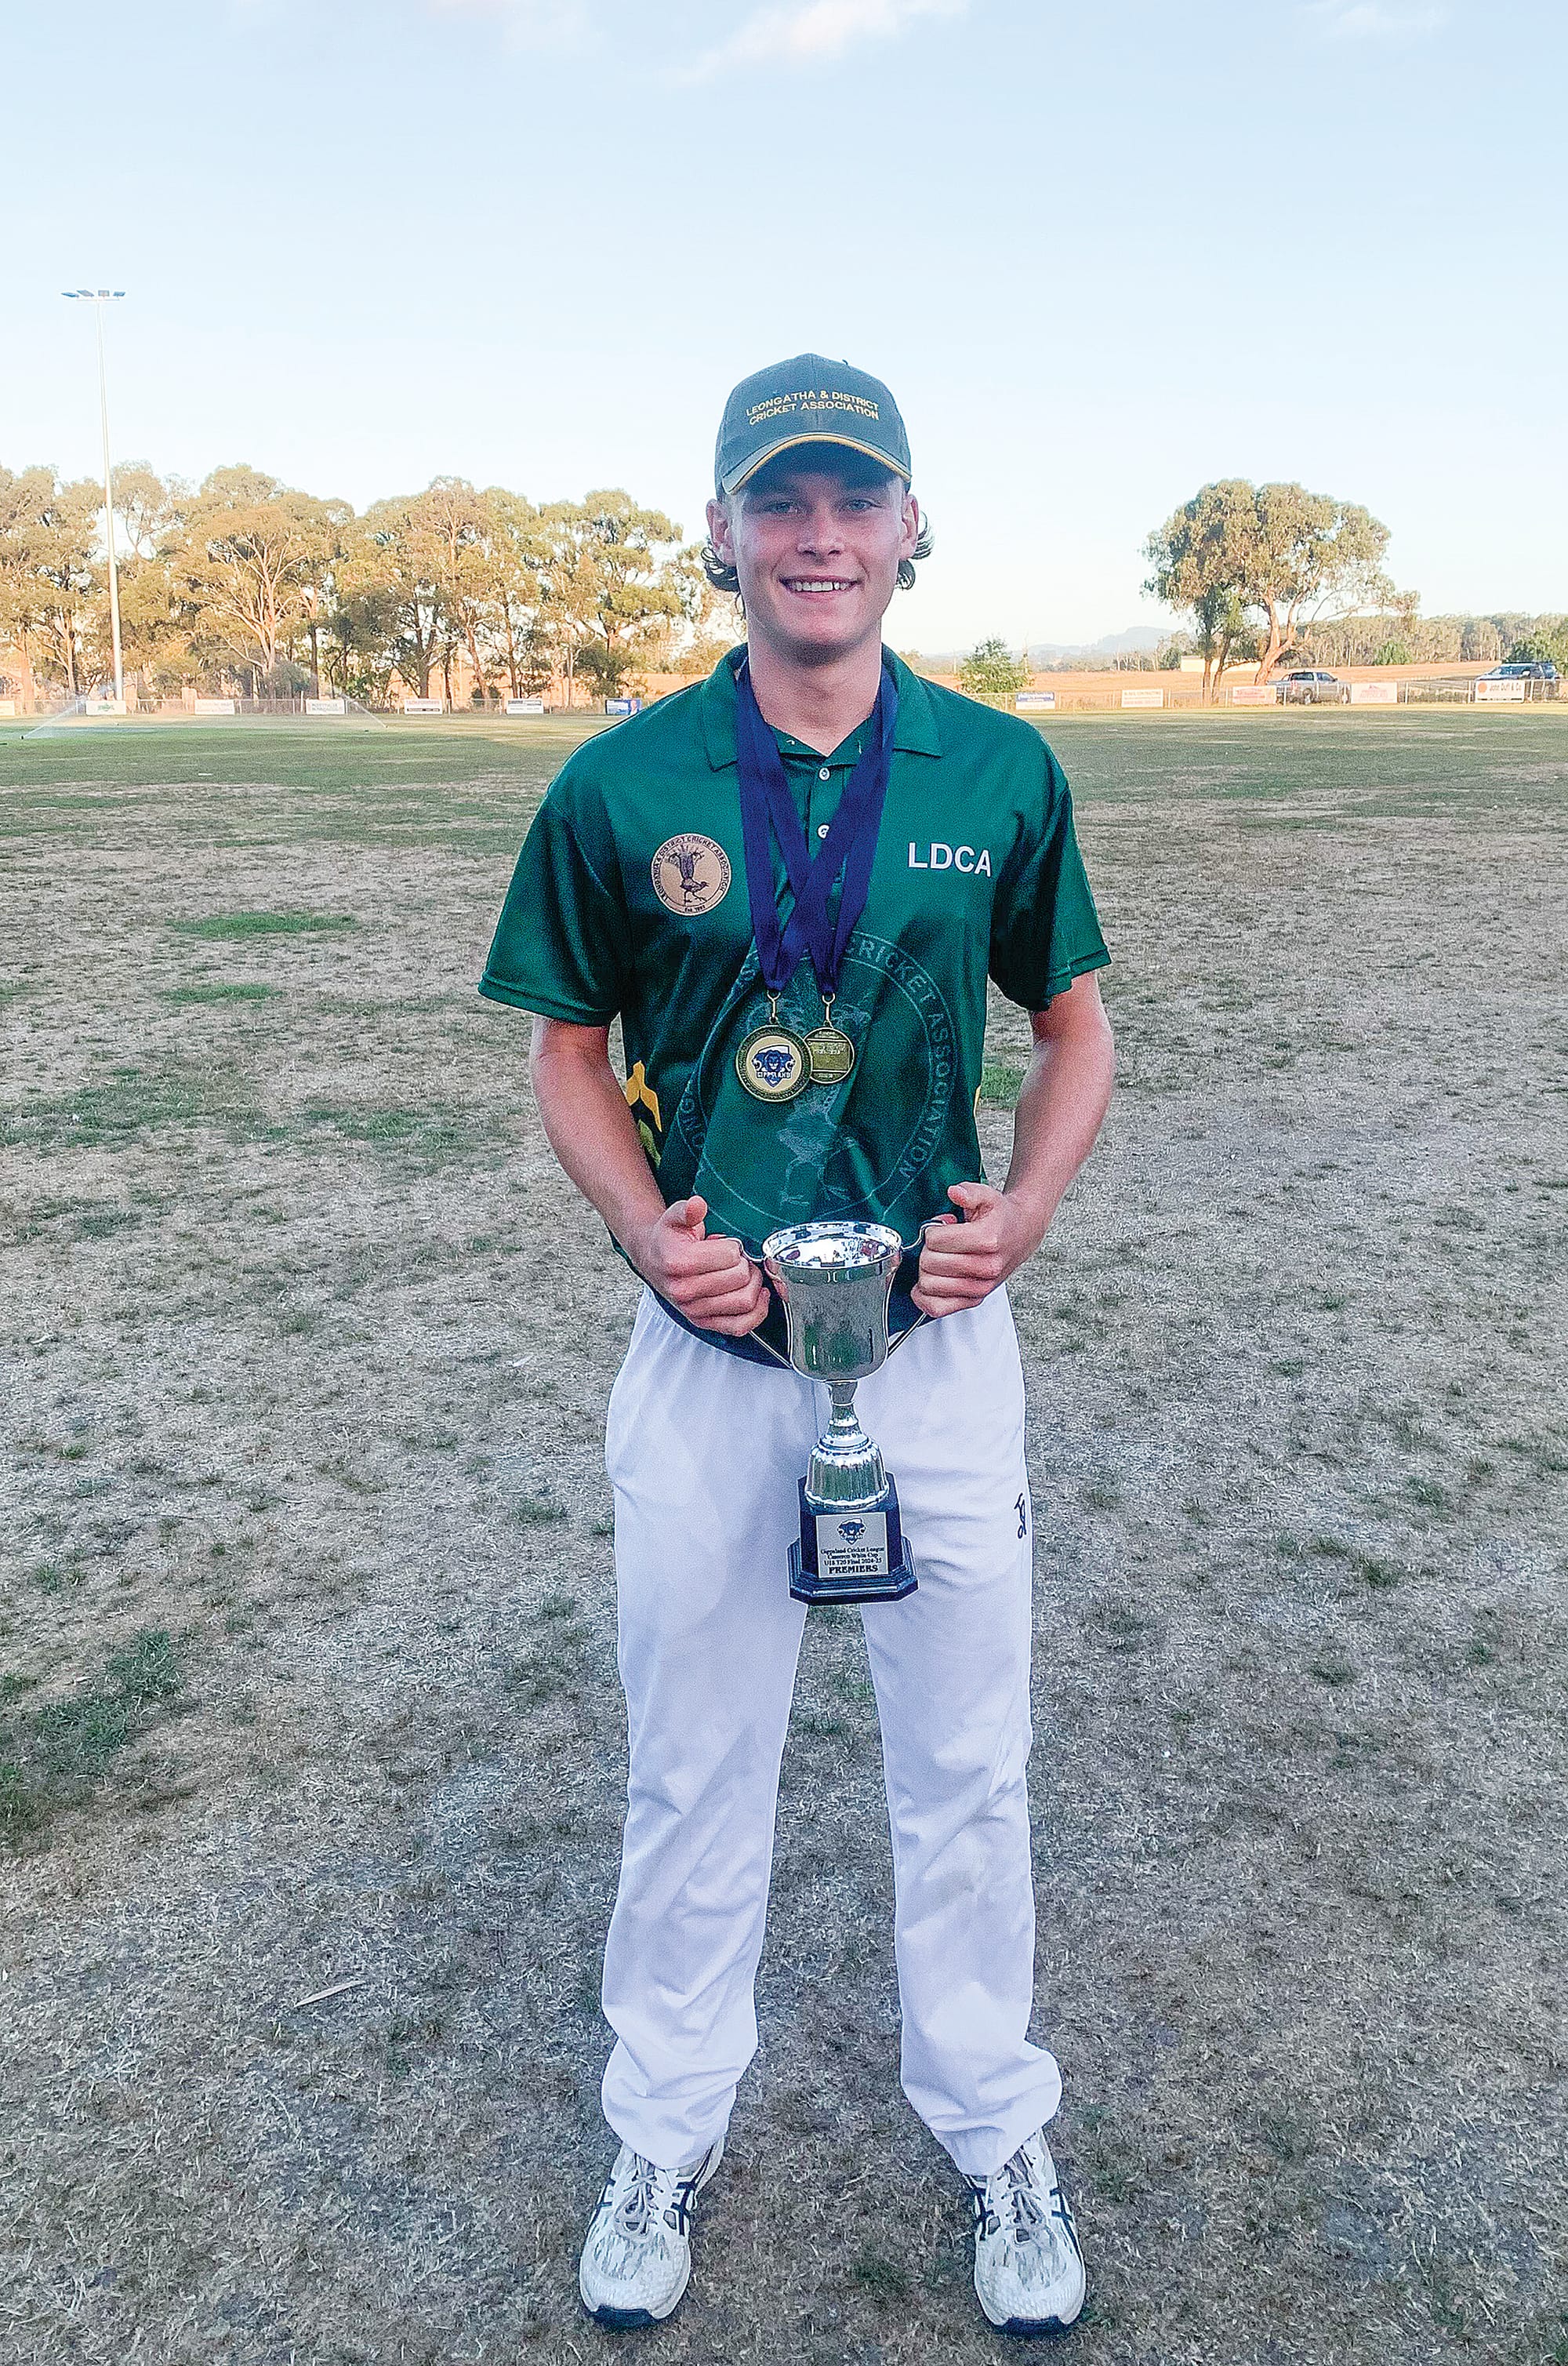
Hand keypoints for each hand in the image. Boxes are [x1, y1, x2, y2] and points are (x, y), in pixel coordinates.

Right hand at [631, 1196, 769, 1337]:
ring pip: (745, 1302)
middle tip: (738, 1259)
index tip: (728, 1245)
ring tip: (745, 1274)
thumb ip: (688, 1210)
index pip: (729, 1256)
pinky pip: (740, 1326)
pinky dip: (757, 1312)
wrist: (654, 1261)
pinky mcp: (704, 1323)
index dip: (735, 1247)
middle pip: (740, 1278)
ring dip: (754, 1284)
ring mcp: (694, 1310)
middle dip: (746, 1264)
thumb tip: (697, 1206)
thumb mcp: (675, 1218)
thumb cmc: (668, 1241)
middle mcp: (684, 1290)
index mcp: (677, 1262)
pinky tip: (757, 1294)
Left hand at [912, 1180, 1047, 1317]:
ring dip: (926, 1270)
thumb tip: (955, 1192)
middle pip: (929, 1263)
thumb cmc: (1001, 1218)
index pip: (935, 1240)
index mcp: (987, 1240)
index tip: (942, 1227)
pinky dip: (924, 1297)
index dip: (932, 1231)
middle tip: (941, 1243)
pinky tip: (931, 1281)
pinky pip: (936, 1308)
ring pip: (928, 1285)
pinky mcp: (975, 1300)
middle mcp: (986, 1267)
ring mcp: (980, 1287)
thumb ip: (969, 1192)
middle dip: (927, 1249)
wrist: (1022, 1234)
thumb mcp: (987, 1196)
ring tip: (941, 1259)